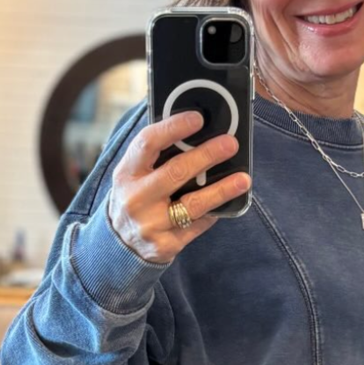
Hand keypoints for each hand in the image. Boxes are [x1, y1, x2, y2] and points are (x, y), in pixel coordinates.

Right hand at [105, 111, 249, 267]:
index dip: (173, 128)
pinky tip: (226, 203)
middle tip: (229, 144)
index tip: (197, 118)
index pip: (148, 143)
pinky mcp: (165, 245)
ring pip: (193, 204)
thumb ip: (157, 156)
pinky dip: (213, 212)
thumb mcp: (135, 175)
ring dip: (221, 190)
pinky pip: (197, 226)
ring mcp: (150, 225)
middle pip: (175, 172)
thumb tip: (195, 132)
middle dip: (206, 156)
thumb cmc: (135, 197)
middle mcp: (135, 199)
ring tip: (243, 179)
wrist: (120, 244)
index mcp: (126, 173)